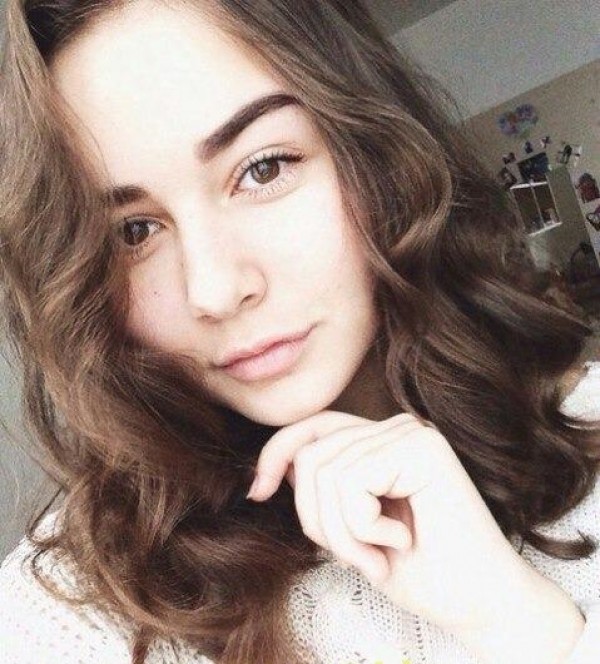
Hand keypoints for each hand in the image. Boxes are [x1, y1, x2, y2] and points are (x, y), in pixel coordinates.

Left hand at [247, 410, 583, 662]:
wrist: (481, 605)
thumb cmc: (419, 571)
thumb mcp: (350, 527)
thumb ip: (325, 489)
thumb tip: (275, 468)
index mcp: (380, 442)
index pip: (312, 429)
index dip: (276, 454)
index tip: (258, 492)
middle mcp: (396, 428)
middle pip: (312, 456)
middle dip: (320, 521)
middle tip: (360, 558)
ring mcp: (411, 433)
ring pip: (326, 472)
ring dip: (344, 534)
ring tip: (380, 556)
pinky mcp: (422, 447)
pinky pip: (352, 482)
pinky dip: (363, 528)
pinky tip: (400, 542)